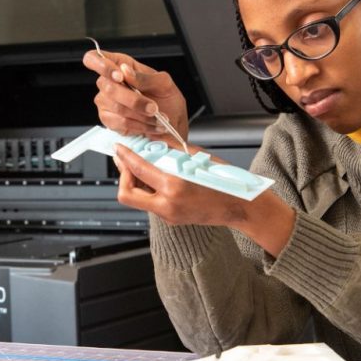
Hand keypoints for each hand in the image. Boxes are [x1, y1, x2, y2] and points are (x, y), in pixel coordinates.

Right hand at [83, 50, 187, 145]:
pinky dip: (139, 125)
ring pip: (116, 107)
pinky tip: (150, 125)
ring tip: (157, 118)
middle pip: (108, 87)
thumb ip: (145, 77)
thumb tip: (125, 71)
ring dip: (141, 115)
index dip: (101, 65)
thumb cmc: (166, 99)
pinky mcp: (109, 120)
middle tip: (154, 107)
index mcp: (120, 65)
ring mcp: (106, 101)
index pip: (94, 58)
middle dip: (134, 100)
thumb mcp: (164, 84)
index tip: (120, 76)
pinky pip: (119, 122)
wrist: (171, 122)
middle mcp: (109, 82)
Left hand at [113, 144, 295, 255]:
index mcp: (174, 187)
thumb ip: (172, 151)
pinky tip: (157, 177)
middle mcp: (168, 205)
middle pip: (126, 194)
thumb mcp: (198, 158)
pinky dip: (148, 188)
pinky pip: (150, 202)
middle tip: (127, 161)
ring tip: (143, 166)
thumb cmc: (226, 182)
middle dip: (123, 176)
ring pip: (137, 199)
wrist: (241, 207)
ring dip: (135, 181)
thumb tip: (153, 141)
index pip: (138, 170)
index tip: (119, 147)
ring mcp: (168, 215)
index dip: (125, 157)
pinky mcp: (171, 219)